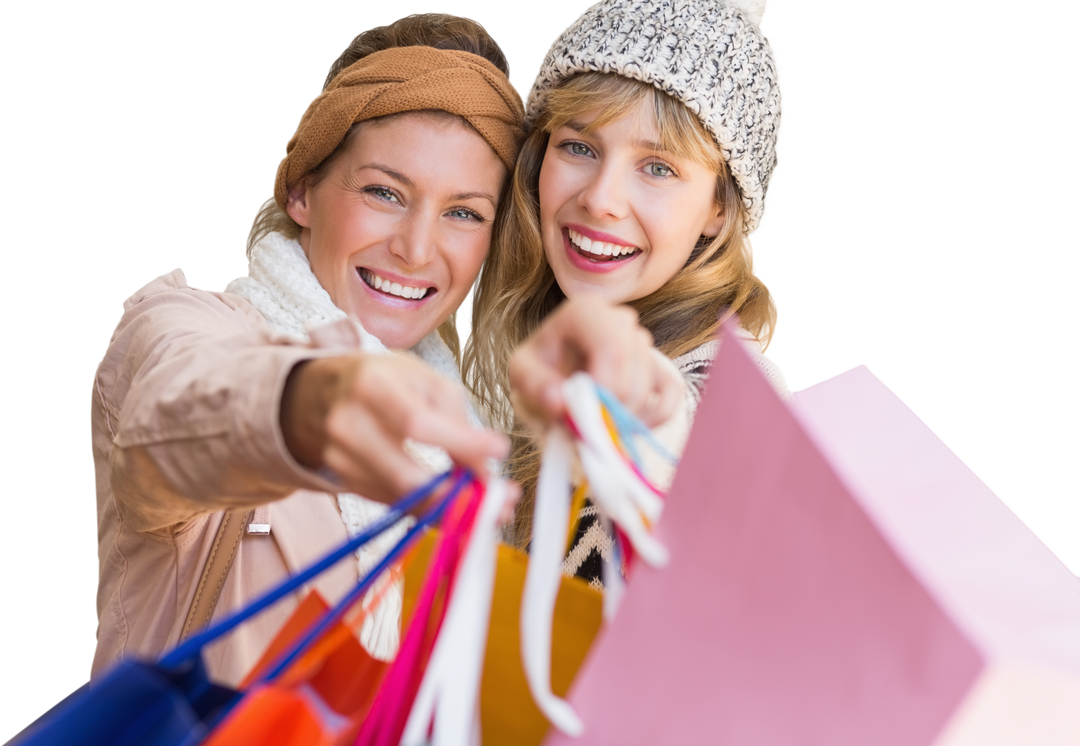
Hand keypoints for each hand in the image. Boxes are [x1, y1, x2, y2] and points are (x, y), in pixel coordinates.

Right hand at [281, 352, 508, 503]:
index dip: (460, 442)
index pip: (417, 423)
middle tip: (499, 502)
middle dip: (457, 495)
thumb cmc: (385, 380)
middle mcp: (347, 424)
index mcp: (371, 385)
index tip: (500, 449)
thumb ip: (455, 417)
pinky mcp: (343, 481)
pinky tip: (454, 503)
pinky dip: (427, 508)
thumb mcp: (423, 379)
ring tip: (487, 505)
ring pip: (401, 499)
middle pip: (404, 475)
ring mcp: (339, 458)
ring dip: (448, 510)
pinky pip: (393, 505)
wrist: (324, 392)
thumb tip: (484, 466)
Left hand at [508, 297, 683, 430]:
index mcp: (586, 311)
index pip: (612, 347)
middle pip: (632, 372)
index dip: (604, 387)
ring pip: (649, 388)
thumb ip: (535, 386)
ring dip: (623, 417)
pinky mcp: (662, 367)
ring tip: (595, 422)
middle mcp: (621, 319)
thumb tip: (560, 403)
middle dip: (609, 408)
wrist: (557, 376)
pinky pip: (671, 396)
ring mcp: (645, 343)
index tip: (584, 412)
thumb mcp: (522, 373)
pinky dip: (651, 419)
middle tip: (583, 424)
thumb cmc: (541, 369)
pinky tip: (624, 425)